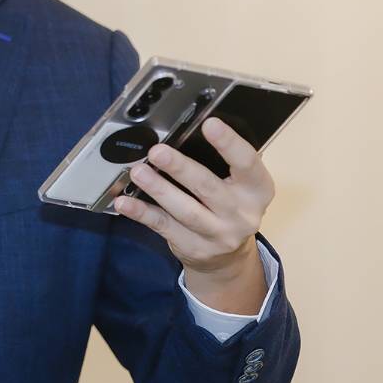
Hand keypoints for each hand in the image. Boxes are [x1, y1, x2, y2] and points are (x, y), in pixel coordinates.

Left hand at [112, 117, 274, 311]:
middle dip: (180, 168)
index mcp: (257, 190)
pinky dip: (142, 213)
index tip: (209, 124)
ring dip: (158, 189)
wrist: (228, 258)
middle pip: (208, 188)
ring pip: (184, 210)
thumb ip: (226, 162)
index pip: (248, 163)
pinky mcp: (193, 247)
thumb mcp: (241, 185)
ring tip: (138, 172)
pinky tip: (125, 202)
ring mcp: (217, 235)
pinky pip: (163, 227)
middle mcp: (242, 214)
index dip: (230, 143)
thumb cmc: (230, 205)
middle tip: (157, 151)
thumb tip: (191, 130)